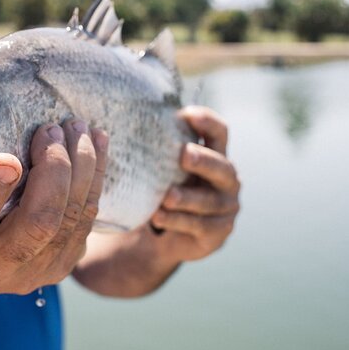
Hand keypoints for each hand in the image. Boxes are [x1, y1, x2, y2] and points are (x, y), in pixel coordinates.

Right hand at [0, 84, 108, 295]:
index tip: (8, 158)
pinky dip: (96, 178)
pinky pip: (88, 220)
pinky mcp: (65, 264)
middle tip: (52, 129)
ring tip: (77, 127)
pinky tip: (96, 144)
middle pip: (36, 226)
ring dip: (81, 168)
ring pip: (69, 221)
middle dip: (53, 172)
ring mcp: (34, 272)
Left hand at [149, 105, 240, 261]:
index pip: (219, 132)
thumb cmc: (166, 188)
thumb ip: (159, 148)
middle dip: (203, 161)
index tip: (187, 114)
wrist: (167, 235)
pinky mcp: (218, 232)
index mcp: (215, 155)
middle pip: (221, 167)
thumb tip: (121, 121)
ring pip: (208, 201)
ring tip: (166, 197)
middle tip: (184, 154)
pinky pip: (199, 225)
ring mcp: (226, 206)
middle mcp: (227, 179)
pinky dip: (177, 221)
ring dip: (186, 198)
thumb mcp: (164, 168)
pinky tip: (158, 217)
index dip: (208, 122)